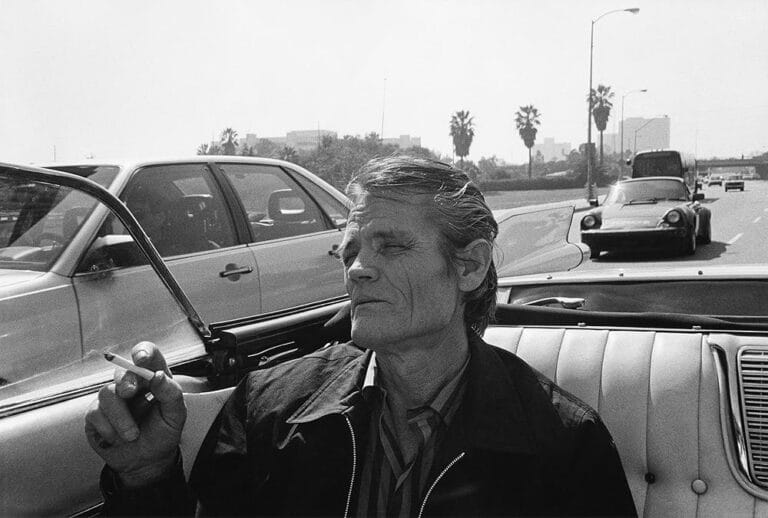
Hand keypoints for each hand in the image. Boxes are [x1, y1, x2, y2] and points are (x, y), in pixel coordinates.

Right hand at [85, 341, 186, 486]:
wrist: (146, 461)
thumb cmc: (163, 434)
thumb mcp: (176, 416)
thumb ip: (171, 394)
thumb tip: (158, 376)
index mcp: (153, 379)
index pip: (148, 355)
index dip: (143, 351)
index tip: (141, 358)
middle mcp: (131, 384)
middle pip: (122, 371)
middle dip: (126, 381)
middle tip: (129, 393)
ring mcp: (112, 398)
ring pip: (107, 394)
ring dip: (121, 417)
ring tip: (133, 435)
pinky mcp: (96, 414)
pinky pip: (95, 414)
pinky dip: (109, 429)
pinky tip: (117, 438)